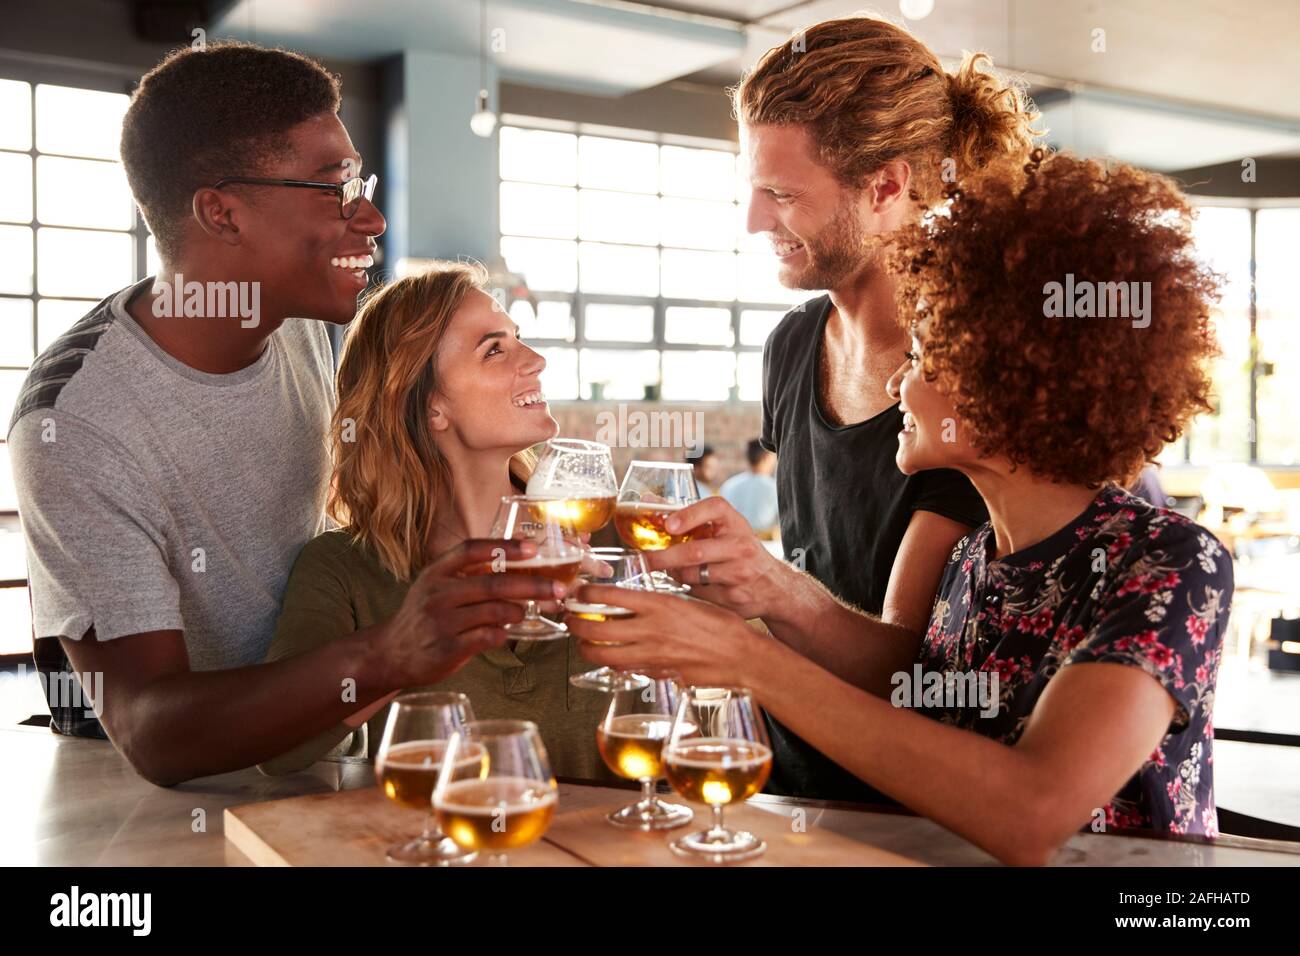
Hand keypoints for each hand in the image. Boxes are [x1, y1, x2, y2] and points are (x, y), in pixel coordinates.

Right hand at [374, 539, 565, 687]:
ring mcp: (441, 622)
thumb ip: (471, 571)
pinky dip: (504, 633)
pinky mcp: (447, 648)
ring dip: (518, 611)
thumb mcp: (438, 585)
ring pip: (494, 611)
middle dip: (532, 585)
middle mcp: (438, 593)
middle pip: (493, 584)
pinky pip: (487, 637)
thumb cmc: (425, 615)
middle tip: (558, 588)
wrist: (392, 653)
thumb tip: (518, 550)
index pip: (472, 550)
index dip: (504, 547)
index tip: (533, 548)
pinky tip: (506, 632)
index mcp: (437, 572)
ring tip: (525, 611)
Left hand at [564, 584, 762, 687]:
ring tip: (582, 643)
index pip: (609, 596)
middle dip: (576, 625)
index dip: (586, 595)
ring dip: (587, 649)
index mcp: (658, 604)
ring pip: (604, 655)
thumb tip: (634, 603)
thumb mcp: (687, 601)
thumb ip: (658, 603)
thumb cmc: (721, 626)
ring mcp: (652, 655)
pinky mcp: (657, 673)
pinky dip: (613, 665)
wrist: (741, 656)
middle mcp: (650, 629)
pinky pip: (626, 670)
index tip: (578, 593)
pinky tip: (611, 659)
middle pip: (596, 630)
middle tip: (570, 620)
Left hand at [643, 497, 793, 620]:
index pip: (715, 508)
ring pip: (692, 575)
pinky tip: (695, 585)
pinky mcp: (734, 597)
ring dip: (676, 574)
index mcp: (736, 523)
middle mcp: (741, 546)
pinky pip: (699, 593)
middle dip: (663, 557)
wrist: (775, 586)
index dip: (689, 514)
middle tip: (644, 560)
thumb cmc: (741, 553)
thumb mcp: (727, 530)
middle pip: (695, 551)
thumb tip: (649, 505)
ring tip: (674, 571)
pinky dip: (689, 589)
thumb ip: (695, 520)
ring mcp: (739, 573)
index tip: (669, 525)